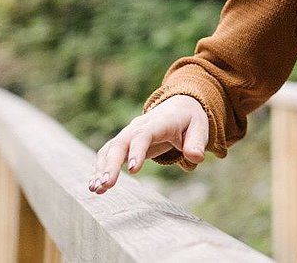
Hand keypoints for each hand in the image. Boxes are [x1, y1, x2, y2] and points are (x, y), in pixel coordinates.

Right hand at [88, 94, 208, 193]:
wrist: (178, 107)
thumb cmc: (189, 120)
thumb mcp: (199, 128)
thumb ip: (197, 143)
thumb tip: (196, 158)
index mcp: (158, 122)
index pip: (143, 135)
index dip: (136, 151)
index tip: (133, 170)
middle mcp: (138, 127)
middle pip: (120, 144)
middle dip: (110, 165)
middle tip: (105, 185)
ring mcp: (128, 134)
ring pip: (109, 149)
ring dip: (101, 169)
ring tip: (96, 189)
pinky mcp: (124, 143)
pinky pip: (108, 155)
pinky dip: (100, 169)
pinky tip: (96, 187)